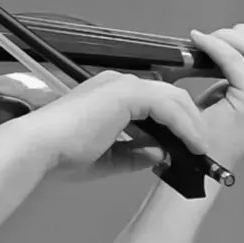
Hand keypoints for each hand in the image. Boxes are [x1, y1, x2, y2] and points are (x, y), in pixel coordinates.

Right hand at [23, 70, 211, 180]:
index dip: (176, 122)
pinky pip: (167, 106)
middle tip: (202, 147)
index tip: (187, 145)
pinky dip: (184, 124)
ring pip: (174, 98)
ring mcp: (122, 84)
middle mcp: (119, 83)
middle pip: (170, 95)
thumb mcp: (107, 158)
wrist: (40, 148)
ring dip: (192, 123)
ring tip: (202, 148)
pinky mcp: (126, 92)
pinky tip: (193, 144)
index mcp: (111, 96)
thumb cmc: (63, 155)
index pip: (154, 102)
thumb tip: (161, 153)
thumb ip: (134, 153)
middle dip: (191, 120)